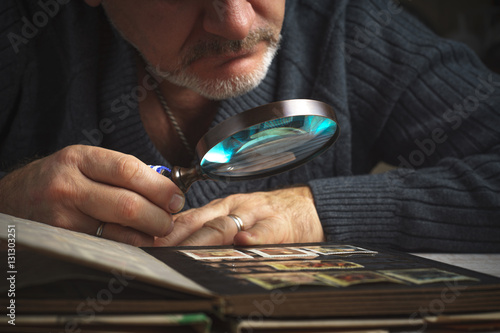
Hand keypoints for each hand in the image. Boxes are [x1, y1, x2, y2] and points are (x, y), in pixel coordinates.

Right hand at [0, 145, 184, 245]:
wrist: (12, 200)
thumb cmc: (57, 180)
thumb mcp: (83, 163)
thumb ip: (121, 173)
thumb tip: (166, 189)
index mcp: (79, 159)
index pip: (129, 170)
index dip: (160, 187)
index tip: (176, 198)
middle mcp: (68, 187)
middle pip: (128, 205)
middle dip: (159, 217)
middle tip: (168, 220)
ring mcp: (62, 218)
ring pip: (119, 233)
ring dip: (146, 236)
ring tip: (154, 232)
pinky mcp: (62, 242)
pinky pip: (106, 248)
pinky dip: (128, 247)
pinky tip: (135, 242)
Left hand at [155, 186, 324, 246]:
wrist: (309, 207)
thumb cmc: (268, 215)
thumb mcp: (236, 214)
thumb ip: (209, 226)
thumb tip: (173, 240)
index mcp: (223, 207)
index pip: (188, 216)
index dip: (165, 229)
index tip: (144, 241)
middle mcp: (236, 208)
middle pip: (201, 220)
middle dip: (175, 236)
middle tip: (154, 250)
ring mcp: (257, 215)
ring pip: (227, 225)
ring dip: (203, 238)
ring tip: (185, 251)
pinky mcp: (281, 225)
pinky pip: (266, 231)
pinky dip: (255, 236)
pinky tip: (243, 243)